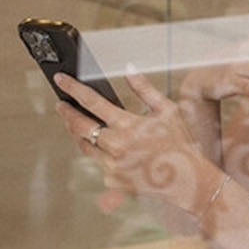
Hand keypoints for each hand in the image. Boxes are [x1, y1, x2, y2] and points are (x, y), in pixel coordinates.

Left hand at [54, 68, 216, 214]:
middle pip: (79, 126)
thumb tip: (129, 68)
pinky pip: (99, 162)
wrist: (187, 180)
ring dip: (77, 133)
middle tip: (60, 104)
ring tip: (75, 123)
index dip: (73, 88)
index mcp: (128, 125)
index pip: (92, 102)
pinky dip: (100, 152)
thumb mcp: (167, 110)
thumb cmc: (180, 142)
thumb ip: (145, 88)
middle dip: (66, 113)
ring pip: (84, 145)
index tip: (61, 79)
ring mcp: (112, 165)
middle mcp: (116, 145)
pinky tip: (106, 147)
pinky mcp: (111, 179)